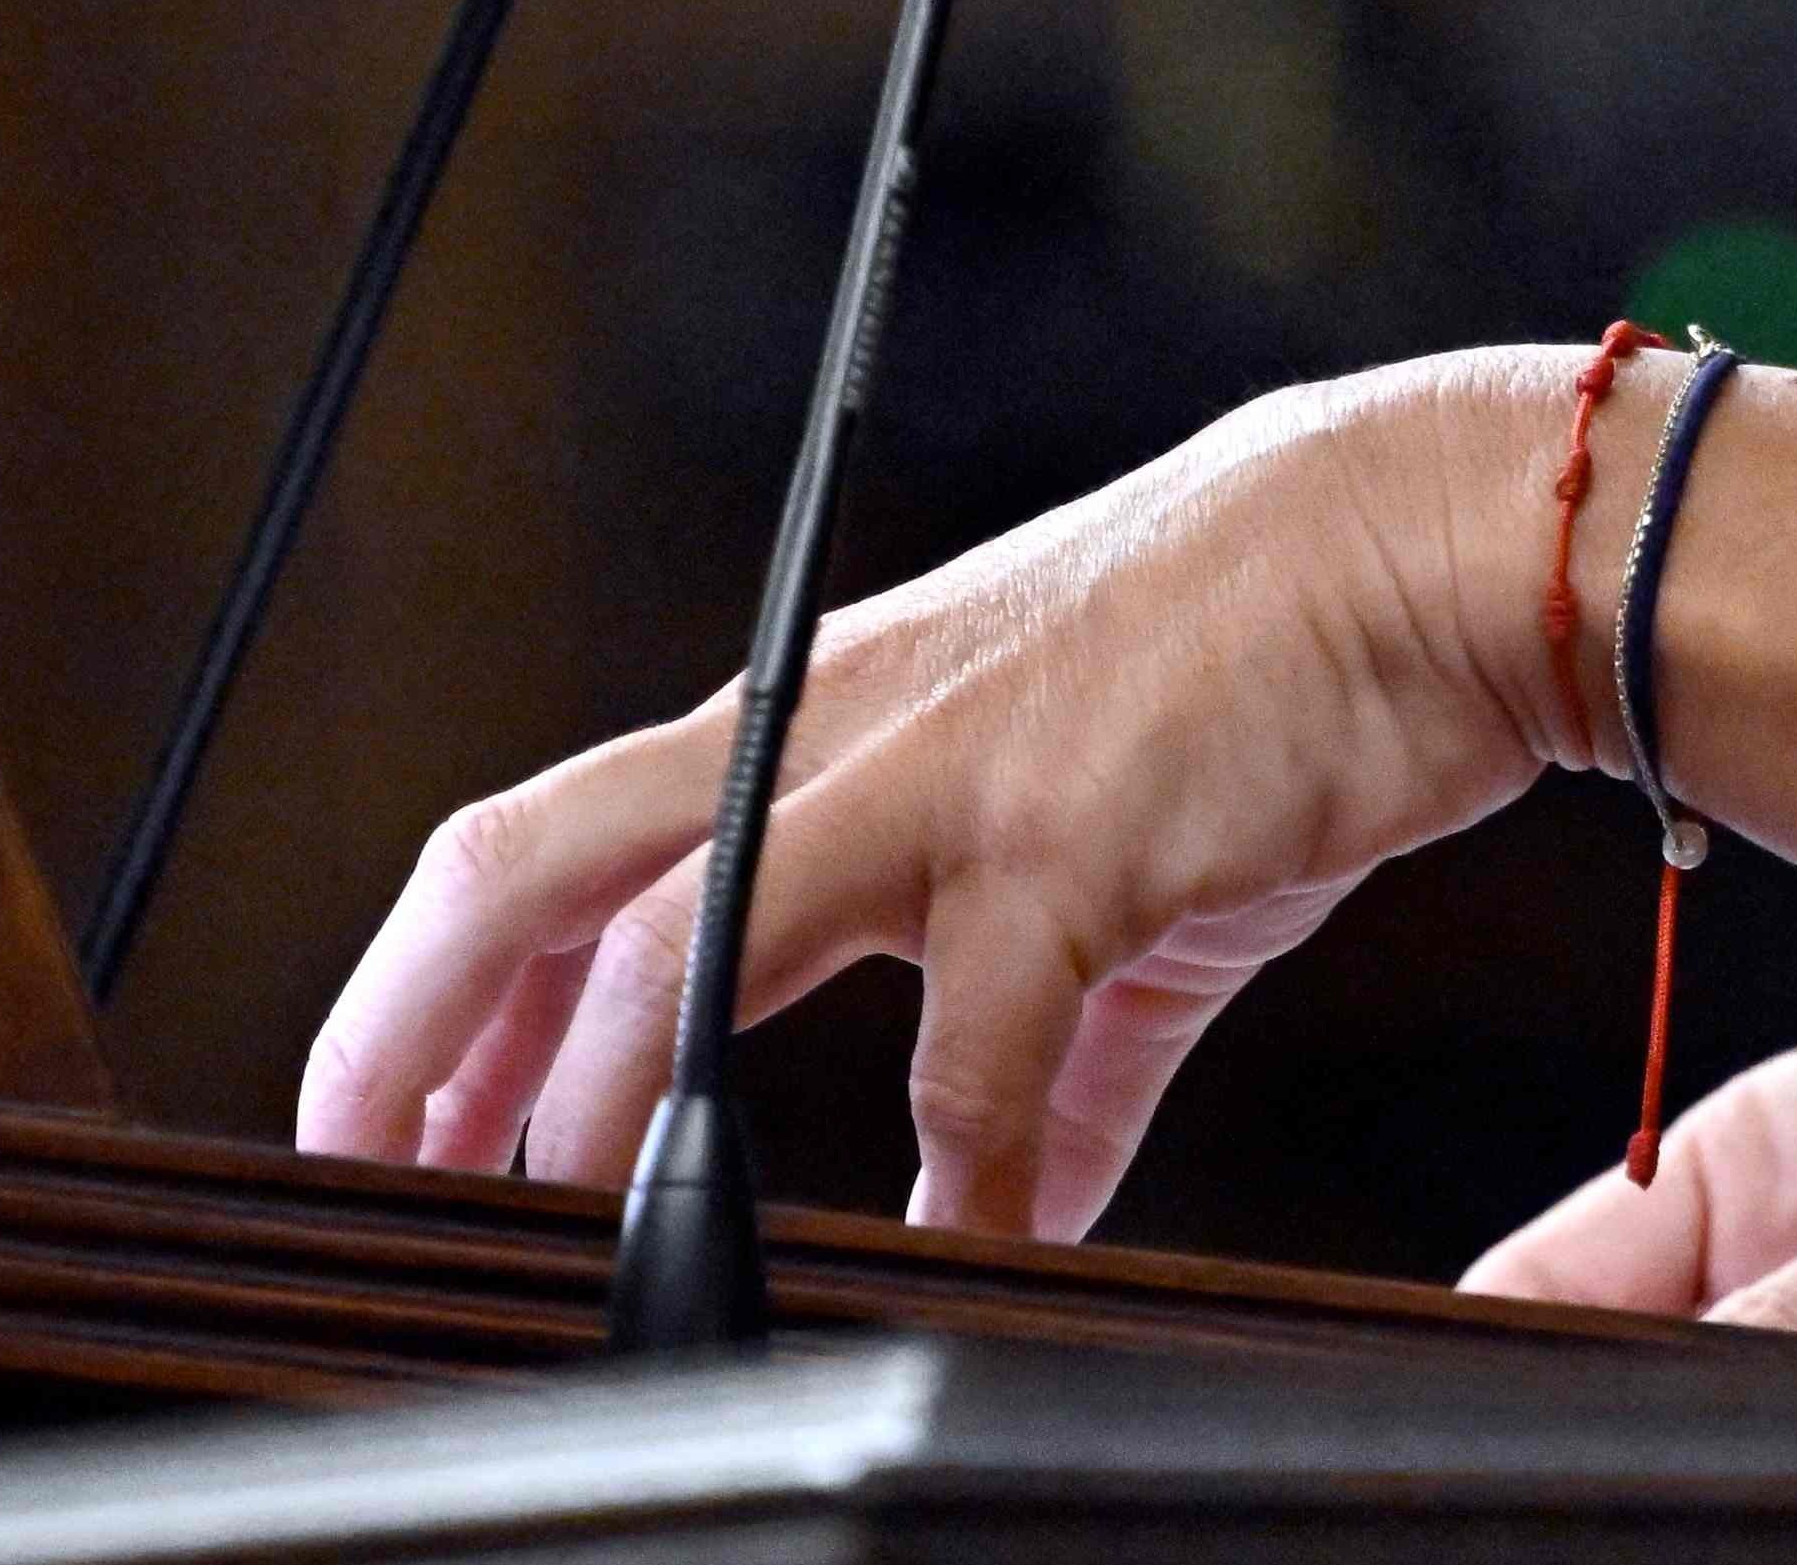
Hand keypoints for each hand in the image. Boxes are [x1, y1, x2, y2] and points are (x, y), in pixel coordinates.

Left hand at [294, 354, 1567, 1242]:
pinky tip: (969, 1259)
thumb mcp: (1089, 865)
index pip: (548, 854)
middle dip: (413, 1028)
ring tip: (592, 1245)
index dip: (435, 996)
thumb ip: (1025, 1047)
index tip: (388, 1132)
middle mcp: (825, 736)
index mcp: (807, 728)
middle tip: (364, 1178)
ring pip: (680, 939)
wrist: (1432, 537)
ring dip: (607, 1111)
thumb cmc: (1257, 672)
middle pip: (530, 867)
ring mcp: (931, 776)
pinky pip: (973, 1053)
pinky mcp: (1067, 838)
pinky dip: (960, 1185)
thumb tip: (998, 1204)